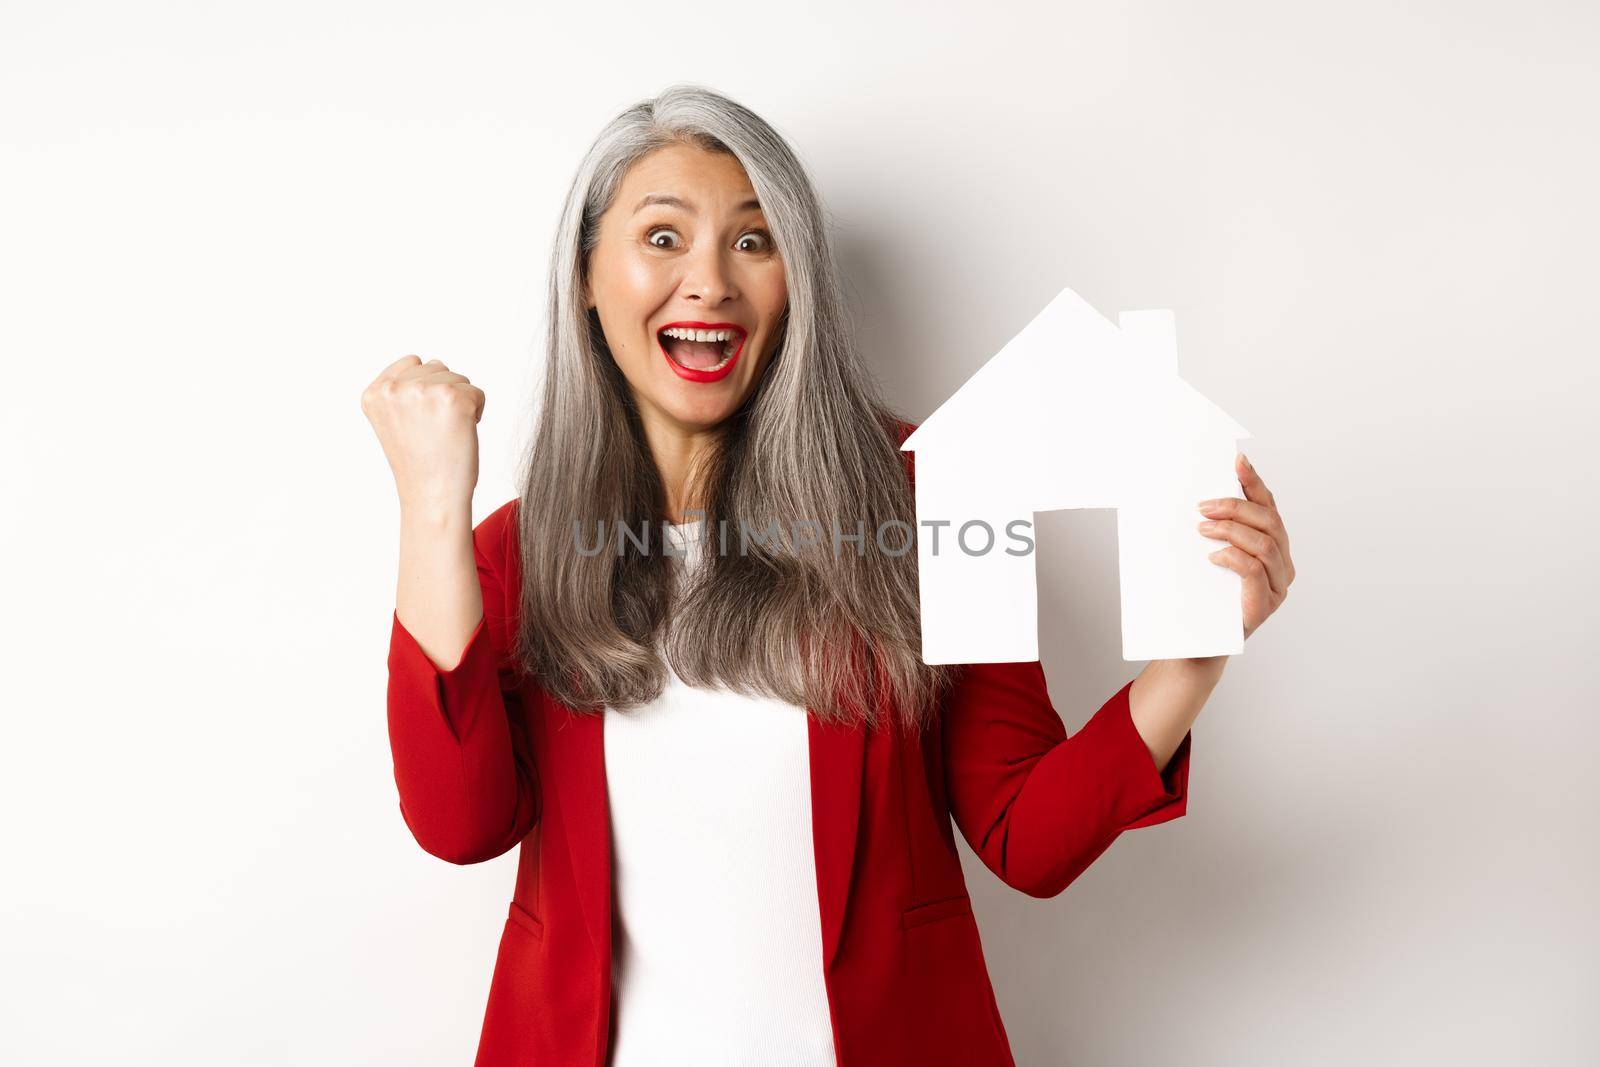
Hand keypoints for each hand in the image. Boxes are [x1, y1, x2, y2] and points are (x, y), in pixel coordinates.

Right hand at [360, 354, 485, 511]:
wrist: (433, 496)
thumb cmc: (420, 462)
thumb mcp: (394, 420)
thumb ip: (403, 388)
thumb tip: (432, 360)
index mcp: (375, 393)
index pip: (412, 362)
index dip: (424, 391)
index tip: (419, 421)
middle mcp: (394, 388)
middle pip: (437, 367)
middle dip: (443, 395)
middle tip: (434, 432)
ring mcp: (423, 391)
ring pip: (459, 378)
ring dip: (460, 403)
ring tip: (446, 434)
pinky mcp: (453, 398)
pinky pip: (477, 393)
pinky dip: (477, 413)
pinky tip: (461, 434)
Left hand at [1196, 453, 1294, 640]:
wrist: (1197, 641)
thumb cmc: (1204, 595)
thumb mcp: (1208, 553)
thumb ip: (1215, 528)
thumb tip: (1199, 497)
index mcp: (1273, 545)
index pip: (1268, 506)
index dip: (1254, 483)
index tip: (1237, 461)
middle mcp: (1282, 563)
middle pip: (1269, 521)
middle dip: (1235, 507)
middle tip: (1202, 507)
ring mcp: (1278, 585)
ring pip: (1264, 543)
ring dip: (1230, 530)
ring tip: (1202, 530)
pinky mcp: (1265, 604)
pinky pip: (1255, 569)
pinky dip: (1233, 557)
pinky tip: (1213, 557)